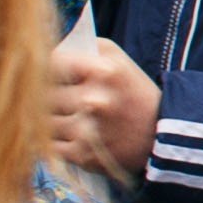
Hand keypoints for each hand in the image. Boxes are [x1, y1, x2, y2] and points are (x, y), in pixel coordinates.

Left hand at [47, 37, 160, 179]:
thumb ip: (83, 48)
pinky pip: (48, 144)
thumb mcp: (119, 59)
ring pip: (43, 120)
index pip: (51, 63)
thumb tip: (46, 51)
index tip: (51, 73)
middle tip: (58, 98)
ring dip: (50, 120)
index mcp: (104, 71)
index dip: (48, 67)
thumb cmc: (133, 94)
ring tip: (67, 118)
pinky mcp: (81, 154)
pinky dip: (55, 141)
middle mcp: (94, 100)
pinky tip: (71, 136)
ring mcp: (86, 129)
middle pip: (43, 94)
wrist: (160, 136)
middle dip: (47, 96)